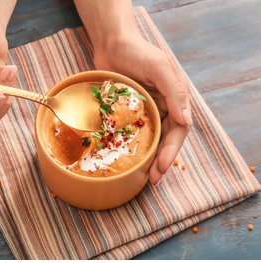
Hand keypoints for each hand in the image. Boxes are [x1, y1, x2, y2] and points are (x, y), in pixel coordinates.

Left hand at [93, 36, 191, 184]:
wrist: (112, 43)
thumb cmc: (138, 52)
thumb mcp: (159, 68)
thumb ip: (174, 92)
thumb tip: (187, 121)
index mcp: (175, 99)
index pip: (178, 131)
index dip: (171, 151)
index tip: (161, 168)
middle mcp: (162, 107)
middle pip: (165, 139)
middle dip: (160, 161)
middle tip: (153, 181)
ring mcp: (144, 111)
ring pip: (149, 139)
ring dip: (147, 158)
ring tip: (142, 177)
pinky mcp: (127, 112)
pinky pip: (131, 132)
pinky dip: (131, 145)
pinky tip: (125, 158)